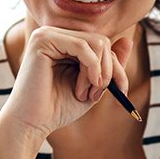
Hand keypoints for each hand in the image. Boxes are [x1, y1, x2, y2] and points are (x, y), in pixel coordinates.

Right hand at [0, 26, 133, 140]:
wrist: (31, 124)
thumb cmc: (57, 108)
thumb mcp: (93, 86)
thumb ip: (109, 64)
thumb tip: (128, 39)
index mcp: (65, 44)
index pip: (103, 45)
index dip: (117, 68)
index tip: (122, 91)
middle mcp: (55, 35)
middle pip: (102, 41)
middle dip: (110, 70)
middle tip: (98, 95)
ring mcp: (48, 34)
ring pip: (96, 43)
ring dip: (99, 72)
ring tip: (87, 93)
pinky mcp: (43, 39)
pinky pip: (83, 46)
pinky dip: (91, 69)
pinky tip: (81, 88)